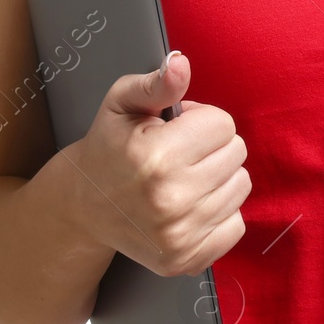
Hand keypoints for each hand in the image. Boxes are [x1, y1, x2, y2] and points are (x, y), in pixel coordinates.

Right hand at [66, 53, 250, 277]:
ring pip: (240, 186)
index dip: (202, 120)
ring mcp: (179, 236)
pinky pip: (236, 225)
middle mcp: (170, 200)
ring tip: (184, 177)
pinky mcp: (185, 260)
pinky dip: (219, 212)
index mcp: (156, 157)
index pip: (223, 124)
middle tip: (179, 153)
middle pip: (236, 153)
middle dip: (212, 146)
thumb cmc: (109, 147)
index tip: (176, 130)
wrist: (84, 207)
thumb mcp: (122, 103)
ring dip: (218, 177)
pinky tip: (191, 205)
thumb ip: (156, 83)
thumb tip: (180, 63)